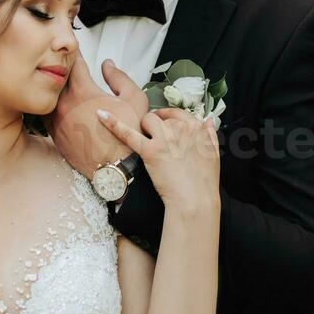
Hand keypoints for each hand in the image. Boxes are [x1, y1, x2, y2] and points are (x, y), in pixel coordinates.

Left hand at [42, 54, 147, 179]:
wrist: (115, 168)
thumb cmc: (127, 135)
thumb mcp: (134, 99)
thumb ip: (119, 77)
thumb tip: (107, 65)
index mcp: (83, 91)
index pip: (74, 63)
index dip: (75, 53)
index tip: (74, 48)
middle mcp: (65, 104)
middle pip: (58, 77)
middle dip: (63, 67)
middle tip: (65, 61)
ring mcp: (57, 119)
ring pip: (50, 95)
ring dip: (55, 87)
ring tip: (60, 82)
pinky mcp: (54, 134)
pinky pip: (47, 113)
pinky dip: (51, 105)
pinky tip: (58, 104)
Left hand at [95, 106, 220, 210]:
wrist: (194, 199)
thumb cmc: (204, 181)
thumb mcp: (213, 153)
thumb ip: (209, 134)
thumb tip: (208, 120)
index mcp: (196, 127)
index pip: (177, 113)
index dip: (168, 119)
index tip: (165, 127)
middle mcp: (180, 127)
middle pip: (161, 116)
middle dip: (156, 125)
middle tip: (154, 140)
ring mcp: (164, 137)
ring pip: (147, 119)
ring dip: (143, 126)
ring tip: (144, 141)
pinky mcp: (149, 150)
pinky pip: (128, 133)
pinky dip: (113, 123)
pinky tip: (101, 115)